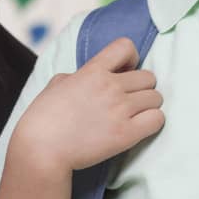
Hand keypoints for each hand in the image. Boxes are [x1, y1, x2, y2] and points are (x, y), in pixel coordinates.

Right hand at [15, 38, 162, 174]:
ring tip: (133, 116)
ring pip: (156, 98)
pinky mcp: (126, 134)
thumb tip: (87, 77)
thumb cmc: (43, 120)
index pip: (125, 46)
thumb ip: (79, 76)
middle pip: (149, 77)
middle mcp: (110, 87)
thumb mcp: (57, 85)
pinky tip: (139, 128)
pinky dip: (152, 122)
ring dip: (148, 107)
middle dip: (141, 89)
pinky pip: (158, 119)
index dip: (131, 59)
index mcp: (92, 71)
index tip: (125, 72)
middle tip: (128, 102)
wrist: (41, 151)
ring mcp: (120, 110)